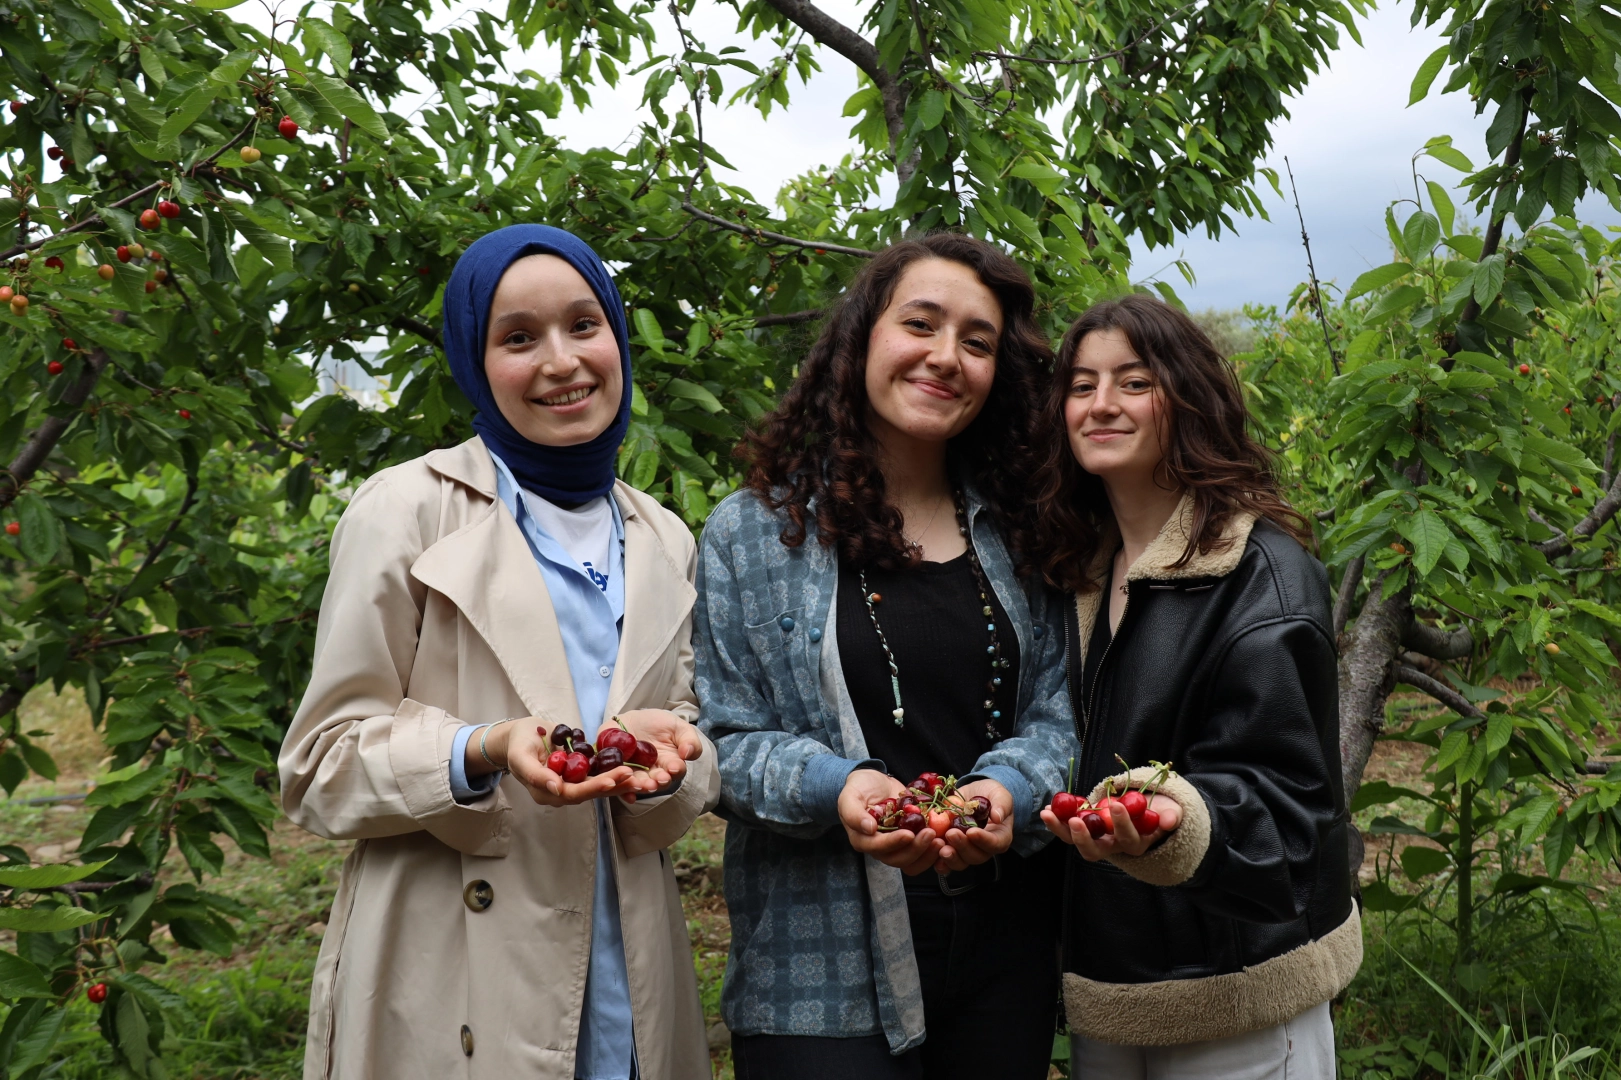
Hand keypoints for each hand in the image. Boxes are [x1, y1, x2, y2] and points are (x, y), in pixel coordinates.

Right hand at [497, 718, 649, 806]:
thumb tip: (556, 788)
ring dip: (617, 781)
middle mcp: (562, 790)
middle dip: (611, 784)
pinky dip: (613, 770)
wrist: (521, 735)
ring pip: (597, 784)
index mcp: (547, 792)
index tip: (610, 780)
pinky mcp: (580, 769)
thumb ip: (535, 774)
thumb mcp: (520, 757)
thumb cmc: (518, 744)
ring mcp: (572, 780)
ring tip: (637, 776)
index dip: (593, 788)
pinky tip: (631, 768)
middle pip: (590, 791)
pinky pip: (598, 772)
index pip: (573, 793)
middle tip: (631, 776)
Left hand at [610, 709, 703, 801]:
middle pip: (656, 782)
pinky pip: (617, 782)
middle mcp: (652, 774)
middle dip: (657, 782)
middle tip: (657, 780)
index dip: (675, 770)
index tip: (673, 767)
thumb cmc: (659, 724)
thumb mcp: (678, 727)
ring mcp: (633, 773)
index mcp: (670, 764)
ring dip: (639, 786)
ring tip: (640, 784)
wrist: (633, 719)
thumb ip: (689, 740)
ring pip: (636, 784)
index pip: (675, 771)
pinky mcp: (614, 771)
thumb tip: (688, 753)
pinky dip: (621, 790)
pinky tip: (625, 793)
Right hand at [837, 768, 943, 875]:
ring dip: (927, 854)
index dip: (894, 843)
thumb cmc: (859, 788)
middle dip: (916, 849)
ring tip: (940, 839)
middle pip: (898, 859)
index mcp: (863, 840)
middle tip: (931, 834)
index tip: (909, 834)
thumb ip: (853, 812)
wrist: (874, 782)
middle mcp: (880, 848)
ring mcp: (896, 846)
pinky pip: (922, 853)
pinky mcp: (910, 842)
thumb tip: (869, 828)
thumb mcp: (850, 796)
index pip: (879, 848)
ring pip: (912, 861)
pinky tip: (944, 839)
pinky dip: (933, 850)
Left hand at [933, 779, 1013, 873]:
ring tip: (940, 845)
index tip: (972, 832)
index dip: (984, 840)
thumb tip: (998, 817)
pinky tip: (931, 853)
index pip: (995, 844)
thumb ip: (1001, 804)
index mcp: (999, 837)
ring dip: (950, 857)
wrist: (972, 794)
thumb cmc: (990, 795)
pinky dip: (938, 861)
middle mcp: (983, 849)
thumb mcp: (999, 794)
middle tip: (951, 833)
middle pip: (976, 856)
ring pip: (960, 862)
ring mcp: (966, 851)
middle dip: (963, 847)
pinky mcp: (951, 850)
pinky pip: (945, 863)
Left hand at [1041, 793, 1180, 860]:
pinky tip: (1047, 809)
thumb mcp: (1170, 812)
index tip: (1115, 805)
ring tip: (1048, 813)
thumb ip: (1171, 815)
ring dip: (1061, 830)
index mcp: (1136, 843)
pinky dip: (1056, 821)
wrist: (1145, 811)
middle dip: (1083, 838)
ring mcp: (1097, 841)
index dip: (1122, 824)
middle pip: (1095, 851)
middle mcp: (1114, 847)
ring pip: (1077, 843)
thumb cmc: (1158, 812)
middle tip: (1075, 819)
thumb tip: (1170, 819)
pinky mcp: (1084, 832)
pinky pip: (1068, 831)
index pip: (1129, 838)